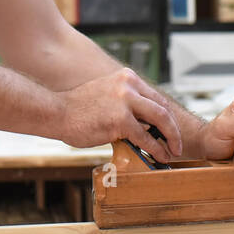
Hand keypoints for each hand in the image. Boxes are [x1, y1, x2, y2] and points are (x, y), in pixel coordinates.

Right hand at [59, 67, 182, 160]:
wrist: (57, 112)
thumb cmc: (78, 108)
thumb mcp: (106, 94)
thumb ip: (126, 102)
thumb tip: (143, 122)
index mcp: (126, 78)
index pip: (156, 97)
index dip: (166, 116)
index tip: (170, 130)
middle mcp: (128, 85)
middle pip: (162, 107)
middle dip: (173, 128)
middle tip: (177, 143)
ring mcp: (125, 101)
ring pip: (160, 120)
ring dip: (170, 138)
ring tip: (173, 151)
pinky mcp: (121, 120)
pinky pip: (146, 136)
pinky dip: (156, 148)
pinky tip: (160, 156)